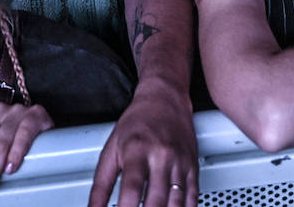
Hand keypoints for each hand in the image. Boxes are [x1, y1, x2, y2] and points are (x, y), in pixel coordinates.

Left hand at [89, 84, 196, 206]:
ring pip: (176, 202)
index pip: (131, 190)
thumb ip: (101, 184)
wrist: (164, 98)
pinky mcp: (192, 165)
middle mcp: (161, 156)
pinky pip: (192, 196)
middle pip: (156, 201)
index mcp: (137, 151)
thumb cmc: (137, 122)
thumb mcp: (111, 149)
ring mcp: (179, 161)